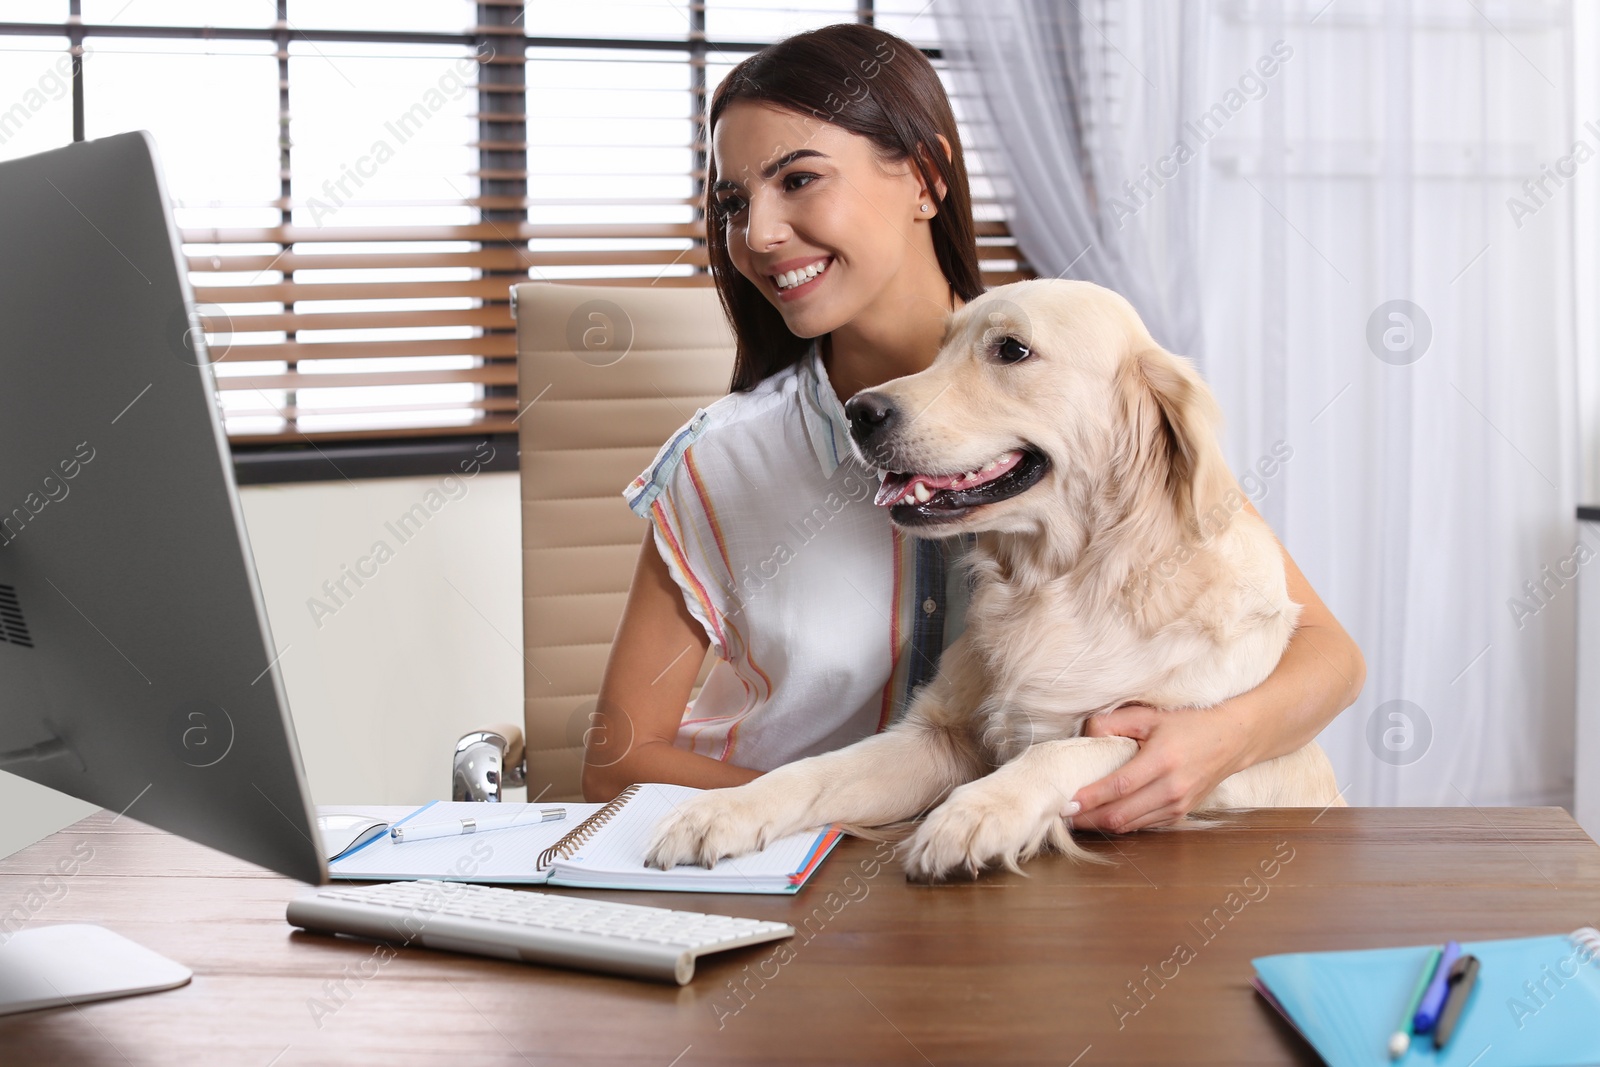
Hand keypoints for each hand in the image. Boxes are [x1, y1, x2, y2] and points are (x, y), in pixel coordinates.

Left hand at [1067, 701, 1243, 832]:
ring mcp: (1178, 805)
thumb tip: (1084, 735)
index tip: (1065, 803)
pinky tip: (1103, 817)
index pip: (1119, 787)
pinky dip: (1121, 824)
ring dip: (1101, 825)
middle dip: (1087, 819)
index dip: (1090, 798)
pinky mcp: (1181, 814)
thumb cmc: (1188, 723)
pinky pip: (1144, 825)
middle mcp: (1172, 788)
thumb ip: (1114, 723)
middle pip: (1120, 814)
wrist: (1232, 739)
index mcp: (1163, 760)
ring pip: (1130, 825)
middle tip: (1061, 815)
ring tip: (1076, 818)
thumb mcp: (1151, 714)